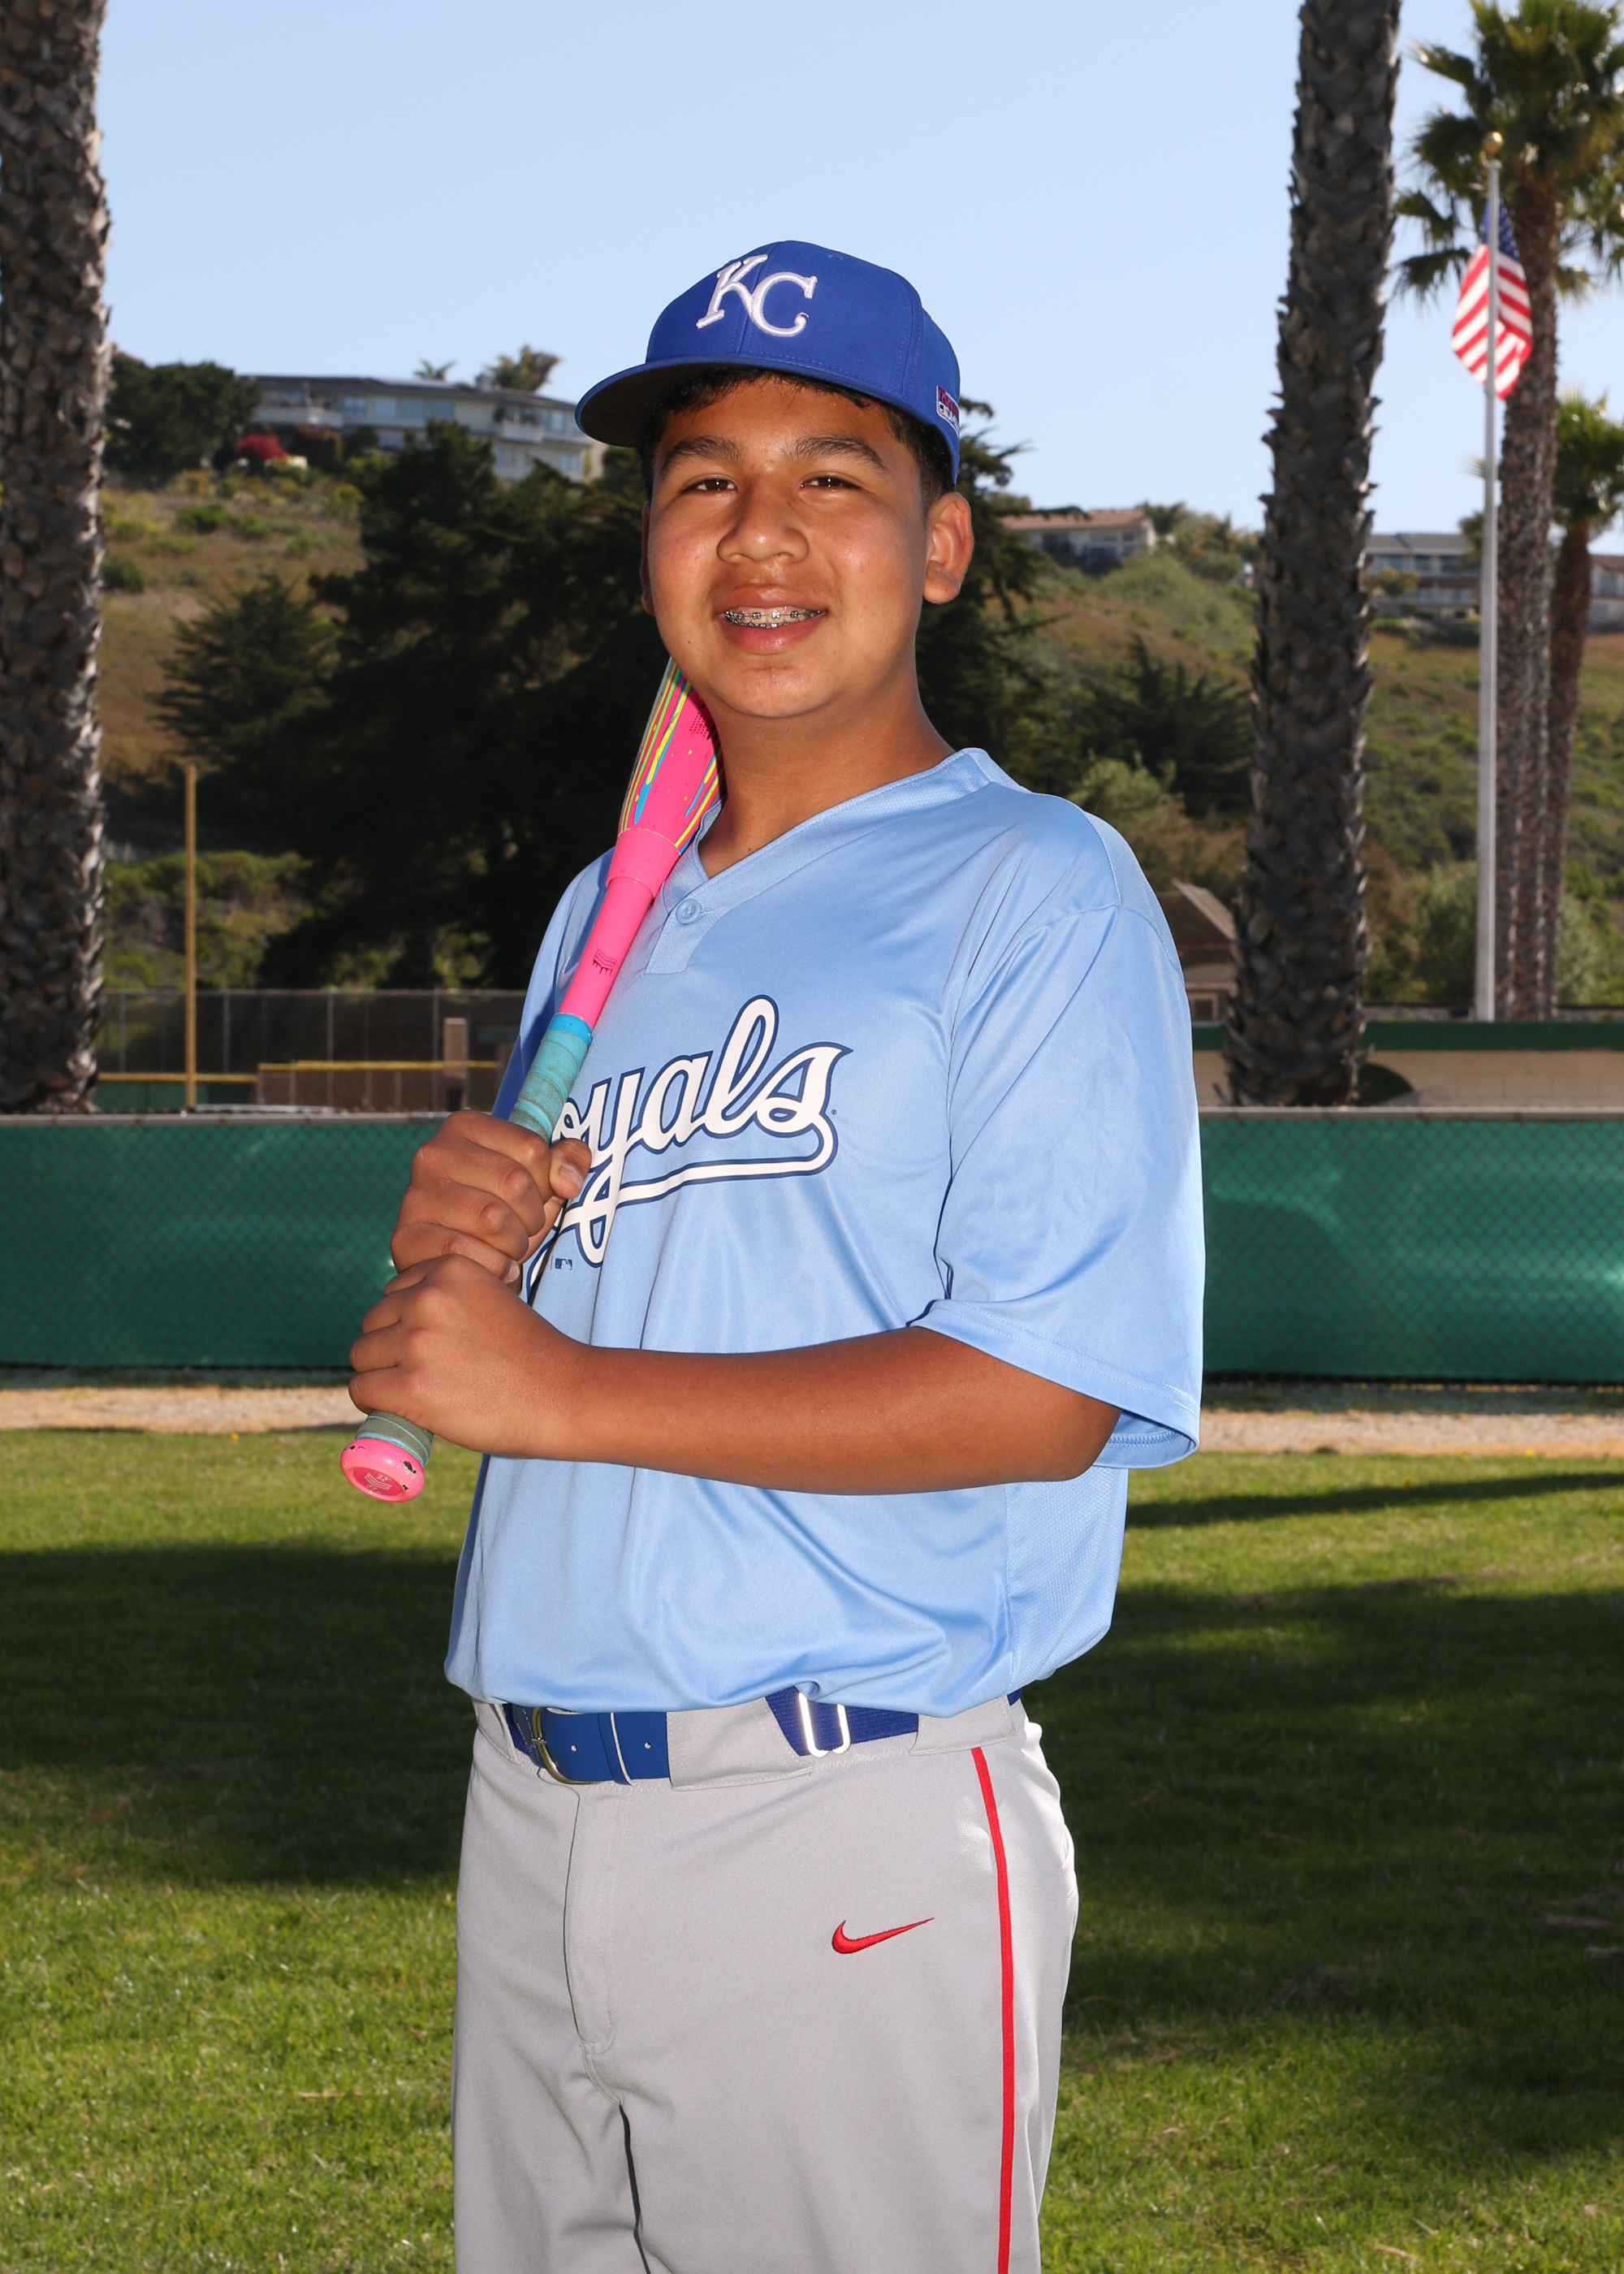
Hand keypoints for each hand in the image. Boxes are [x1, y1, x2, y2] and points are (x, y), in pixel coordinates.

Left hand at [348, 1254, 582, 1455]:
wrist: (565, 1394)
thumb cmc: (532, 1354)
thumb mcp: (492, 1298)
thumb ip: (450, 1299)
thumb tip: (399, 1321)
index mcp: (449, 1268)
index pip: (394, 1291)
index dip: (407, 1321)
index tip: (432, 1346)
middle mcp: (428, 1297)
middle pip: (373, 1322)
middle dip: (390, 1347)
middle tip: (423, 1373)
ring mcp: (417, 1342)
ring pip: (363, 1355)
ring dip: (380, 1374)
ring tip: (413, 1391)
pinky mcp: (411, 1386)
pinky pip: (363, 1390)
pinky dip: (374, 1402)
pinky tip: (400, 1408)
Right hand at [390, 1110, 592, 1283]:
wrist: (460, 1263)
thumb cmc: (505, 1214)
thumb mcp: (541, 1182)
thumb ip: (567, 1162)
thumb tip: (568, 1180)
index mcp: (465, 1126)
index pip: (533, 1150)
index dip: (548, 1184)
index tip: (534, 1199)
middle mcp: (432, 1153)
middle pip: (515, 1182)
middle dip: (532, 1217)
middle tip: (523, 1231)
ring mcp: (414, 1195)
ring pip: (492, 1219)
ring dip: (515, 1245)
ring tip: (509, 1249)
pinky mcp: (404, 1237)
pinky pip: (462, 1251)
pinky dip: (493, 1267)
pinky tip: (498, 1269)